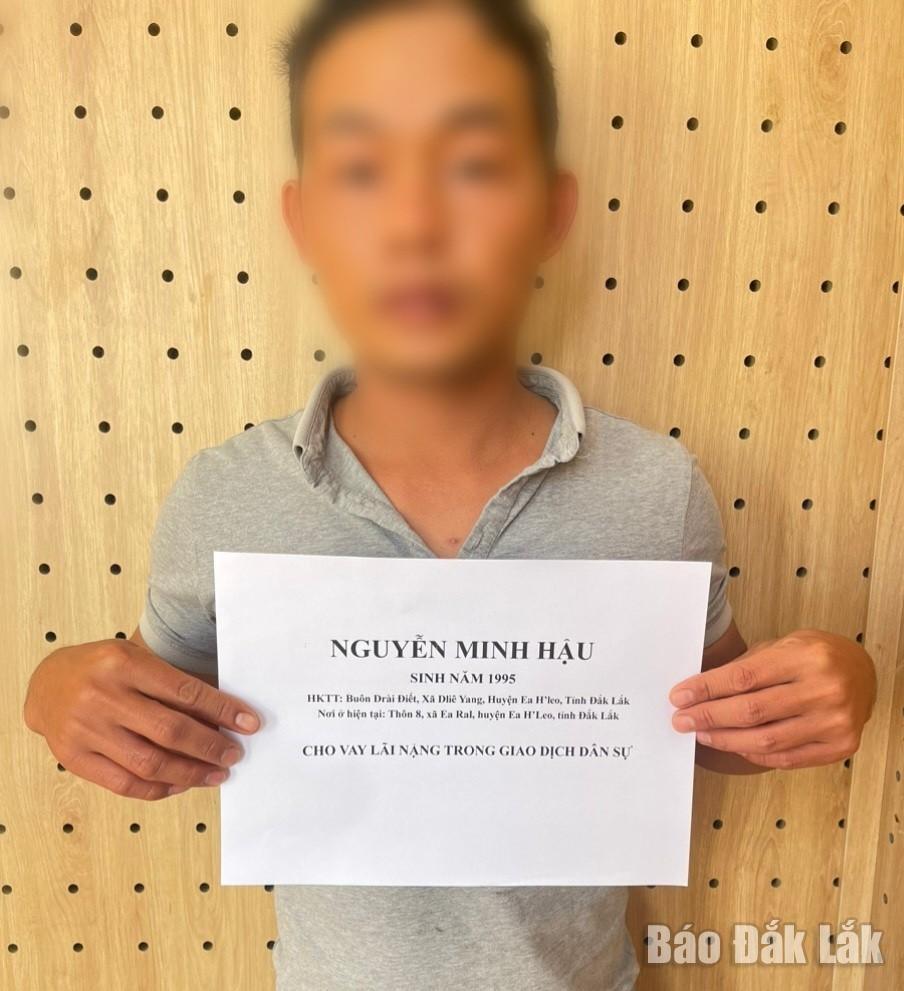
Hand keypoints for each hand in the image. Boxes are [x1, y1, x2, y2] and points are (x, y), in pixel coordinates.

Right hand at [24, 639, 259, 799]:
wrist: (47, 682)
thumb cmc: (103, 668)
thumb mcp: (137, 660)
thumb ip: (173, 686)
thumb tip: (223, 718)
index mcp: (124, 663)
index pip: (185, 691)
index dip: (222, 710)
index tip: (249, 723)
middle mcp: (103, 696)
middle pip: (169, 730)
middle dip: (210, 747)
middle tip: (233, 755)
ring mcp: (85, 730)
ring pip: (149, 763)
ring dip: (190, 773)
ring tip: (215, 774)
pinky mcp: (74, 758)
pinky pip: (124, 783)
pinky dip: (158, 789)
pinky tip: (180, 784)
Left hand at [669, 629, 875, 768]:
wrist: (863, 671)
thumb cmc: (815, 655)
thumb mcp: (782, 646)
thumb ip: (746, 668)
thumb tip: (699, 691)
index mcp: (805, 657)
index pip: (743, 678)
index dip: (706, 689)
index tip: (679, 696)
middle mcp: (823, 690)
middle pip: (751, 712)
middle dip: (709, 717)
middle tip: (682, 720)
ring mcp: (834, 722)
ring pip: (765, 741)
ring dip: (725, 740)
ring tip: (702, 733)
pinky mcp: (840, 747)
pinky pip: (785, 759)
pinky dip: (753, 754)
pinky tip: (733, 745)